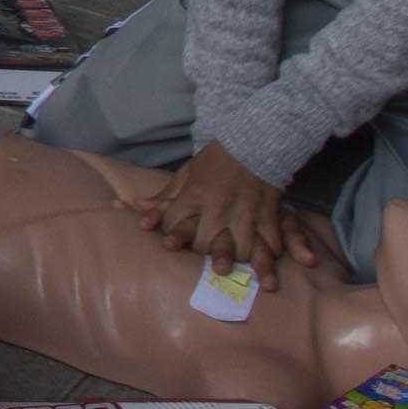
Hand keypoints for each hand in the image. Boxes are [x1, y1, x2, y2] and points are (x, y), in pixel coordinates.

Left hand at [129, 140, 316, 280]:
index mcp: (193, 196)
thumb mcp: (187, 173)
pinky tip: (268, 259)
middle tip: (204, 263)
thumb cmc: (216, 159)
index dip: (170, 237)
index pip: (174, 225)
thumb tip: (138, 206)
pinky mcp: (266, 213)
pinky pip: (269, 240)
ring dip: (236, 260)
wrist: (253, 140)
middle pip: (203, 244)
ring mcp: (243, 213)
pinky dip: (269, 252)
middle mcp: (216, 208)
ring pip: (238, 249)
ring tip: (234, 269)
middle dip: (200, 255)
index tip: (170, 247)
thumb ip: (165, 195)